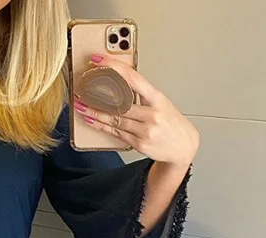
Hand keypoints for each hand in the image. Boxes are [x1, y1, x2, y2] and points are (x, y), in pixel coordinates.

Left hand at [74, 54, 198, 166]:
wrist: (183, 147)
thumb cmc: (171, 122)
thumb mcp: (162, 102)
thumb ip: (143, 94)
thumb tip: (120, 81)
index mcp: (157, 98)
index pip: (133, 78)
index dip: (114, 67)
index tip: (99, 61)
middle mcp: (151, 114)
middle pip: (120, 102)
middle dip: (98, 94)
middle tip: (83, 87)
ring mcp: (145, 131)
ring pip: (115, 119)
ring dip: (95, 112)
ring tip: (81, 105)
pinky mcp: (139, 144)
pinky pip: (116, 133)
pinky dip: (101, 126)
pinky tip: (91, 120)